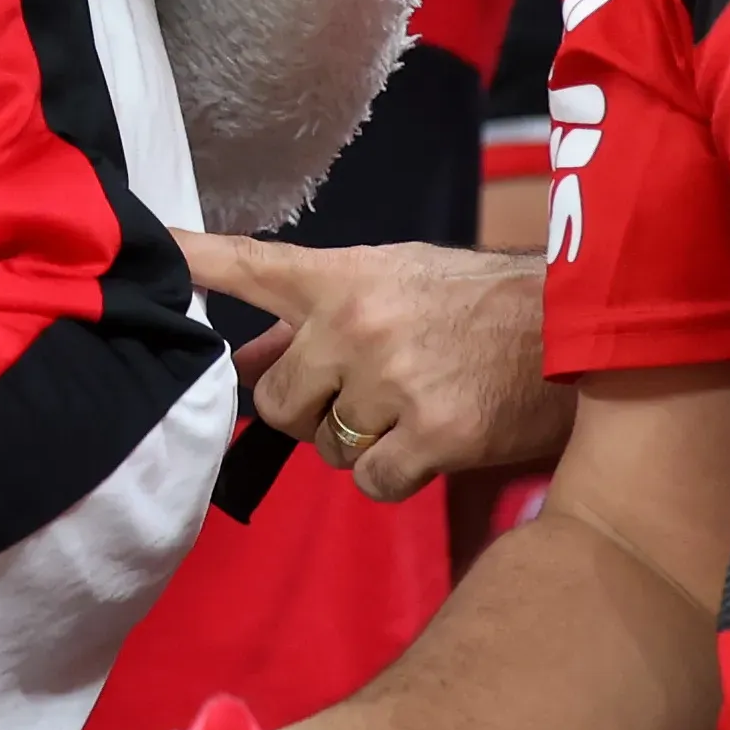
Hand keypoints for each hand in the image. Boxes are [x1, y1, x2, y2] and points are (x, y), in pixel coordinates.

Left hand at [179, 234, 560, 500]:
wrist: (580, 329)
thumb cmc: (482, 304)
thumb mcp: (400, 282)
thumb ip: (322, 317)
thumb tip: (249, 362)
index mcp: (345, 277)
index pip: (250, 263)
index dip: (191, 259)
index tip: (149, 247)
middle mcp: (357, 326)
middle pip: (275, 401)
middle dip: (307, 413)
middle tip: (359, 399)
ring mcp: (393, 383)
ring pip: (325, 449)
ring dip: (357, 446)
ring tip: (413, 410)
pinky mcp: (433, 435)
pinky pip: (374, 483)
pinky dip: (396, 477)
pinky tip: (433, 444)